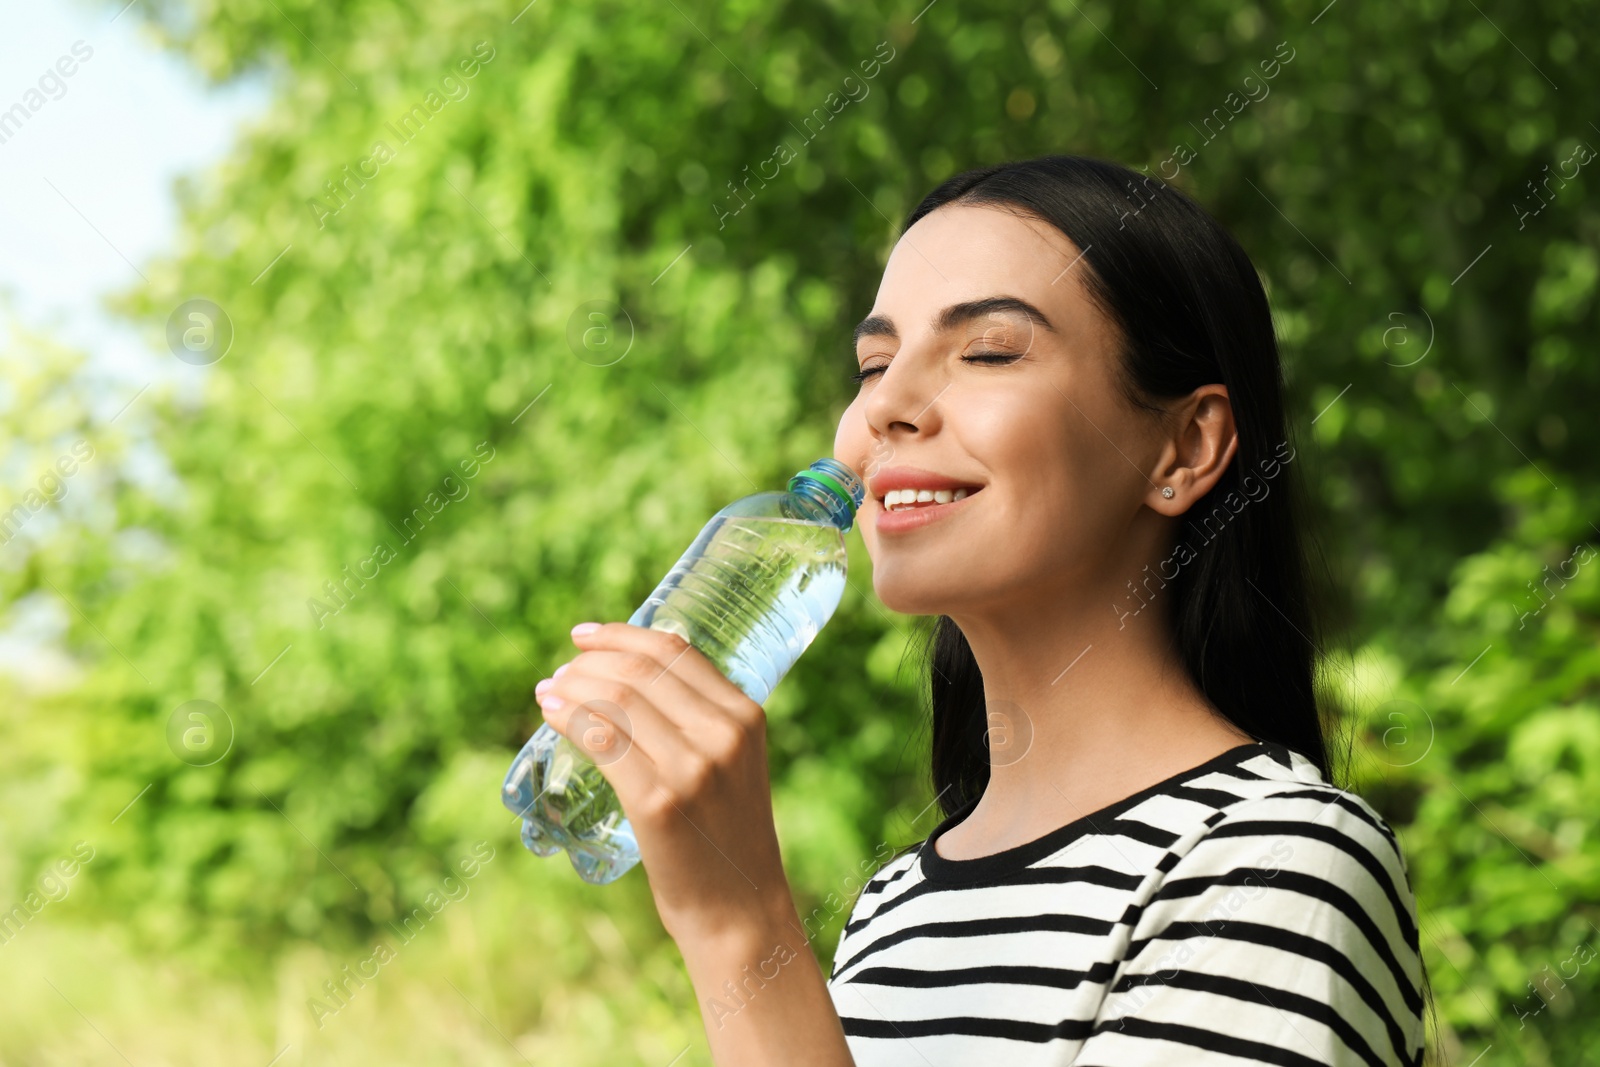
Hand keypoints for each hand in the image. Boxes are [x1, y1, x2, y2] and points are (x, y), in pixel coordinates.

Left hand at [535, 622, 796, 945]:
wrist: (739, 909)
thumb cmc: (726, 835)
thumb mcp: (733, 763)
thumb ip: (701, 721)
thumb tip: (633, 676)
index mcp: (745, 715)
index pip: (675, 652)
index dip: (621, 635)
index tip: (584, 636)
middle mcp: (722, 734)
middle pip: (639, 671)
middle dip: (588, 662)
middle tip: (561, 672)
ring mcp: (691, 768)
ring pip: (616, 701)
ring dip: (572, 687)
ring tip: (550, 691)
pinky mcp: (658, 802)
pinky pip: (603, 741)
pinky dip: (569, 718)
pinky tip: (551, 713)